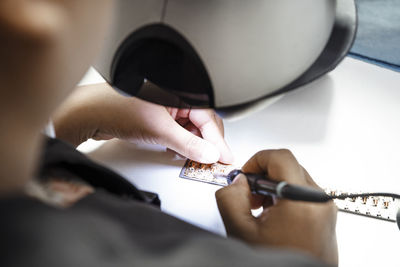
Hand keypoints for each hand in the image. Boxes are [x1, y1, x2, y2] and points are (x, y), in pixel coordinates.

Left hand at [52, 83, 232, 163]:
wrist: (90, 115)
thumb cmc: (117, 109)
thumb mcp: (159, 130)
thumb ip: (188, 144)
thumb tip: (208, 153)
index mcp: (179, 90)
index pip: (207, 117)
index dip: (218, 140)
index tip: (225, 156)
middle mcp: (175, 96)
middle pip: (201, 122)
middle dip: (207, 142)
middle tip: (214, 160)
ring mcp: (166, 106)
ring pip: (190, 127)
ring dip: (194, 144)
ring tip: (197, 158)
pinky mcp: (158, 116)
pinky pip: (178, 130)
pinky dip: (181, 142)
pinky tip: (181, 151)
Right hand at [215, 150, 337, 264]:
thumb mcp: (241, 232)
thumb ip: (231, 199)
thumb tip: (236, 182)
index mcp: (301, 201)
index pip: (280, 157)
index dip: (258, 160)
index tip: (246, 174)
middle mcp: (319, 202)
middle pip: (288, 166)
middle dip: (264, 176)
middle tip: (250, 195)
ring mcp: (325, 209)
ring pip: (296, 178)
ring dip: (274, 187)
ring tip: (261, 210)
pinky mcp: (326, 216)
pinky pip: (304, 193)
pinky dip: (285, 197)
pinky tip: (273, 217)